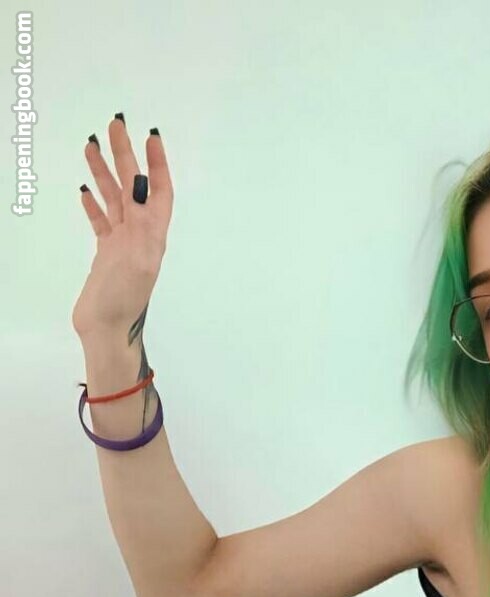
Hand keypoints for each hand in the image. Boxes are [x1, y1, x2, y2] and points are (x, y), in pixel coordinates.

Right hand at [72, 116, 172, 338]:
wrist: (107, 331)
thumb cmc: (124, 300)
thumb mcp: (137, 258)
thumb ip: (140, 222)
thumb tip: (140, 186)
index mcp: (152, 235)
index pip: (158, 191)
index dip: (157, 164)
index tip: (150, 136)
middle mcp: (140, 236)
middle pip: (133, 187)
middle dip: (125, 156)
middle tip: (114, 125)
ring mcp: (123, 244)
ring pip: (114, 200)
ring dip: (104, 173)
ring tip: (91, 146)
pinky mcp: (106, 255)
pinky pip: (101, 222)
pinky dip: (94, 204)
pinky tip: (85, 191)